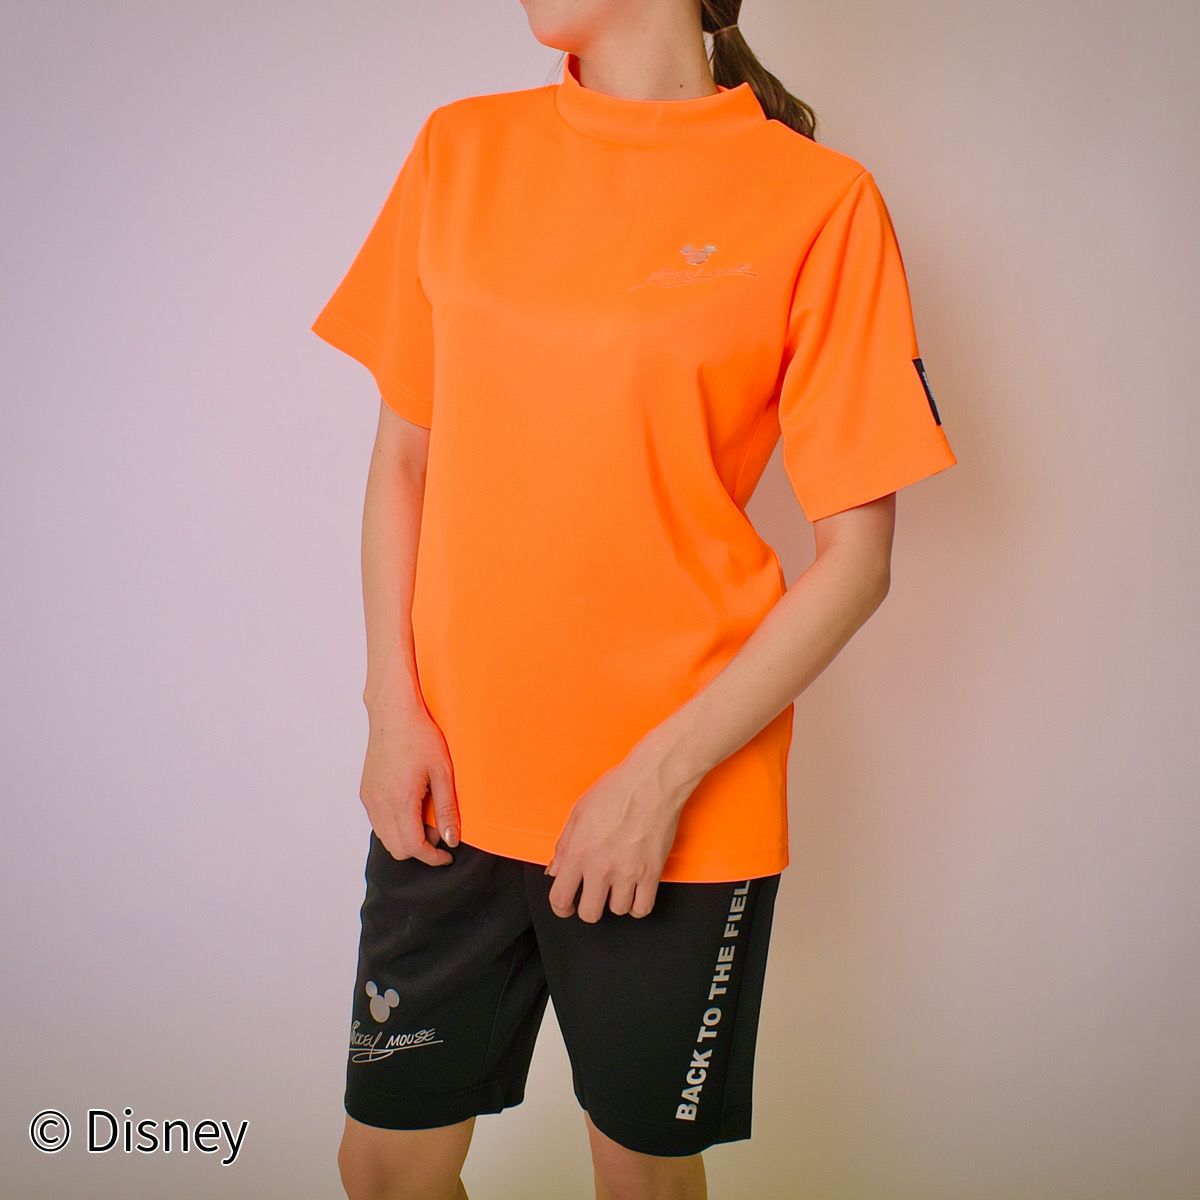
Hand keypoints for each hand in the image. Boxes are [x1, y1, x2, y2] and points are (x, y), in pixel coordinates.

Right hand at [361, 701, 459, 865]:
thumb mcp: (443, 772)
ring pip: (385, 837)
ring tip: (426, 815)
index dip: (432, 858)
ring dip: (406, 837)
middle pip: (397, 849)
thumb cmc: (420, 736)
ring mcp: (369, 798)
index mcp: (400, 801)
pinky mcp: (365, 792)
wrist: (393, 713)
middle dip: (420, 849)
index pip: (413, 848)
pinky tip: (410, 805)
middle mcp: (379, 804)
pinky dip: (394, 825)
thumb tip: (451, 839)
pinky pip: (378, 822)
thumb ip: (447, 809)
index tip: (447, 855)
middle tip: (440, 831)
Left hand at [545, 740, 694, 922]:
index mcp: (579, 852)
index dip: (562, 908)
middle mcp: (601, 867)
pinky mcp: (652, 873)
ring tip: (618, 885)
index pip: (561, 898)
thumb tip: (556, 870)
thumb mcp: (579, 812)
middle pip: (590, 913)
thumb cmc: (616, 790)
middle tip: (593, 896)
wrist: (652, 782)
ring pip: (618, 911)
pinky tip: (635, 892)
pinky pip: (643, 908)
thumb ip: (564, 845)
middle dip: (589, 907)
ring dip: (616, 901)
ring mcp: (628, 872)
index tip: (567, 907)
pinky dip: (638, 905)